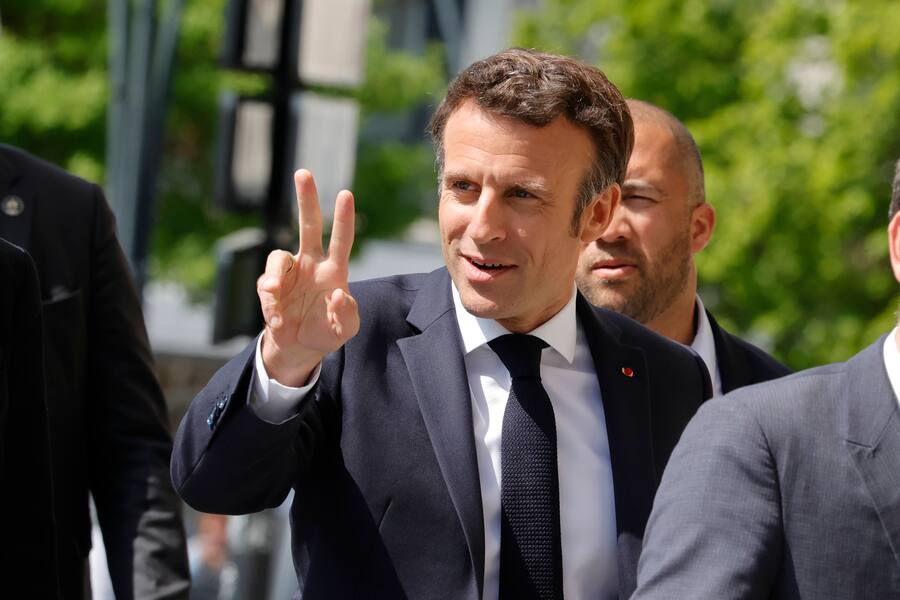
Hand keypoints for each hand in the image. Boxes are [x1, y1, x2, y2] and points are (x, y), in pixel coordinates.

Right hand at [257, 169, 359, 385]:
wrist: (298, 348)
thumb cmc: (326, 332)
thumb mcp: (345, 330)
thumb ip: (347, 314)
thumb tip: (338, 293)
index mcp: (333, 270)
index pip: (341, 240)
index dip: (343, 218)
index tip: (345, 193)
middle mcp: (310, 263)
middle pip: (308, 225)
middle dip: (306, 199)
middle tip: (303, 172)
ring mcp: (287, 273)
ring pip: (277, 257)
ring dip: (273, 278)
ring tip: (272, 298)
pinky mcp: (269, 287)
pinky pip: (266, 287)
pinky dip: (270, 305)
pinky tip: (279, 320)